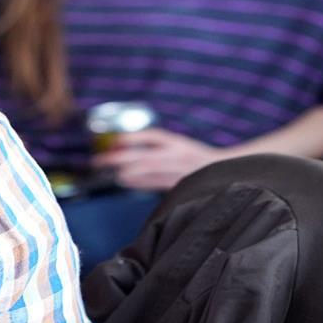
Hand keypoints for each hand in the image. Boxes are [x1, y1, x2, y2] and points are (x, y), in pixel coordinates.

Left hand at [91, 128, 227, 190]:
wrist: (224, 171)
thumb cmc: (193, 156)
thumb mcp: (177, 144)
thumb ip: (154, 144)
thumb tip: (120, 144)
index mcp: (178, 143)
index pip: (154, 136)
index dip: (133, 138)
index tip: (115, 140)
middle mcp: (178, 156)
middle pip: (145, 156)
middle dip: (120, 158)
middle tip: (99, 160)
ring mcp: (179, 172)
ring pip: (149, 172)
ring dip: (126, 172)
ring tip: (108, 171)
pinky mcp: (179, 185)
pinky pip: (154, 184)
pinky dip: (138, 182)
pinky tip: (124, 180)